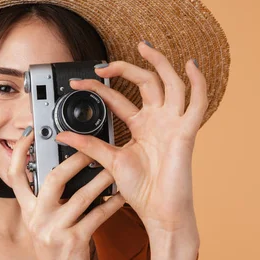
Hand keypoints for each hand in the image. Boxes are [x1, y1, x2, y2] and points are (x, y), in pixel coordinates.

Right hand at [7, 128, 124, 259]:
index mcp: (28, 211)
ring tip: (114, 168)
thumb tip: (66, 174)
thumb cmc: (53, 255)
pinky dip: (112, 205)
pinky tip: (122, 197)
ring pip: (81, 196)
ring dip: (101, 180)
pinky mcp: (75, 243)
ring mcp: (55, 231)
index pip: (15, 176)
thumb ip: (47, 203)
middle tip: (91, 149)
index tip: (30, 133)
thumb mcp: (41, 226)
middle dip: (74, 160)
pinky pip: (98, 217)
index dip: (19, 152)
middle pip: (52, 178)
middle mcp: (37, 218)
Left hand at [55, 41, 205, 241]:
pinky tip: (191, 65)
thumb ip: (88, 145)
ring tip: (144, 47)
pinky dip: (198, 82)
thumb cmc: (141, 190)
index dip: (99, 88)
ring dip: (160, 64)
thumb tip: (61, 135)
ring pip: (170, 84)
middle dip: (125, 69)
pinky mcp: (187, 132)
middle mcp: (158, 120)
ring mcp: (173, 123)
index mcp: (140, 126)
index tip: (78, 83)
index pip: (118, 98)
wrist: (158, 212)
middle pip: (145, 82)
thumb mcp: (109, 161)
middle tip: (102, 65)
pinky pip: (198, 103)